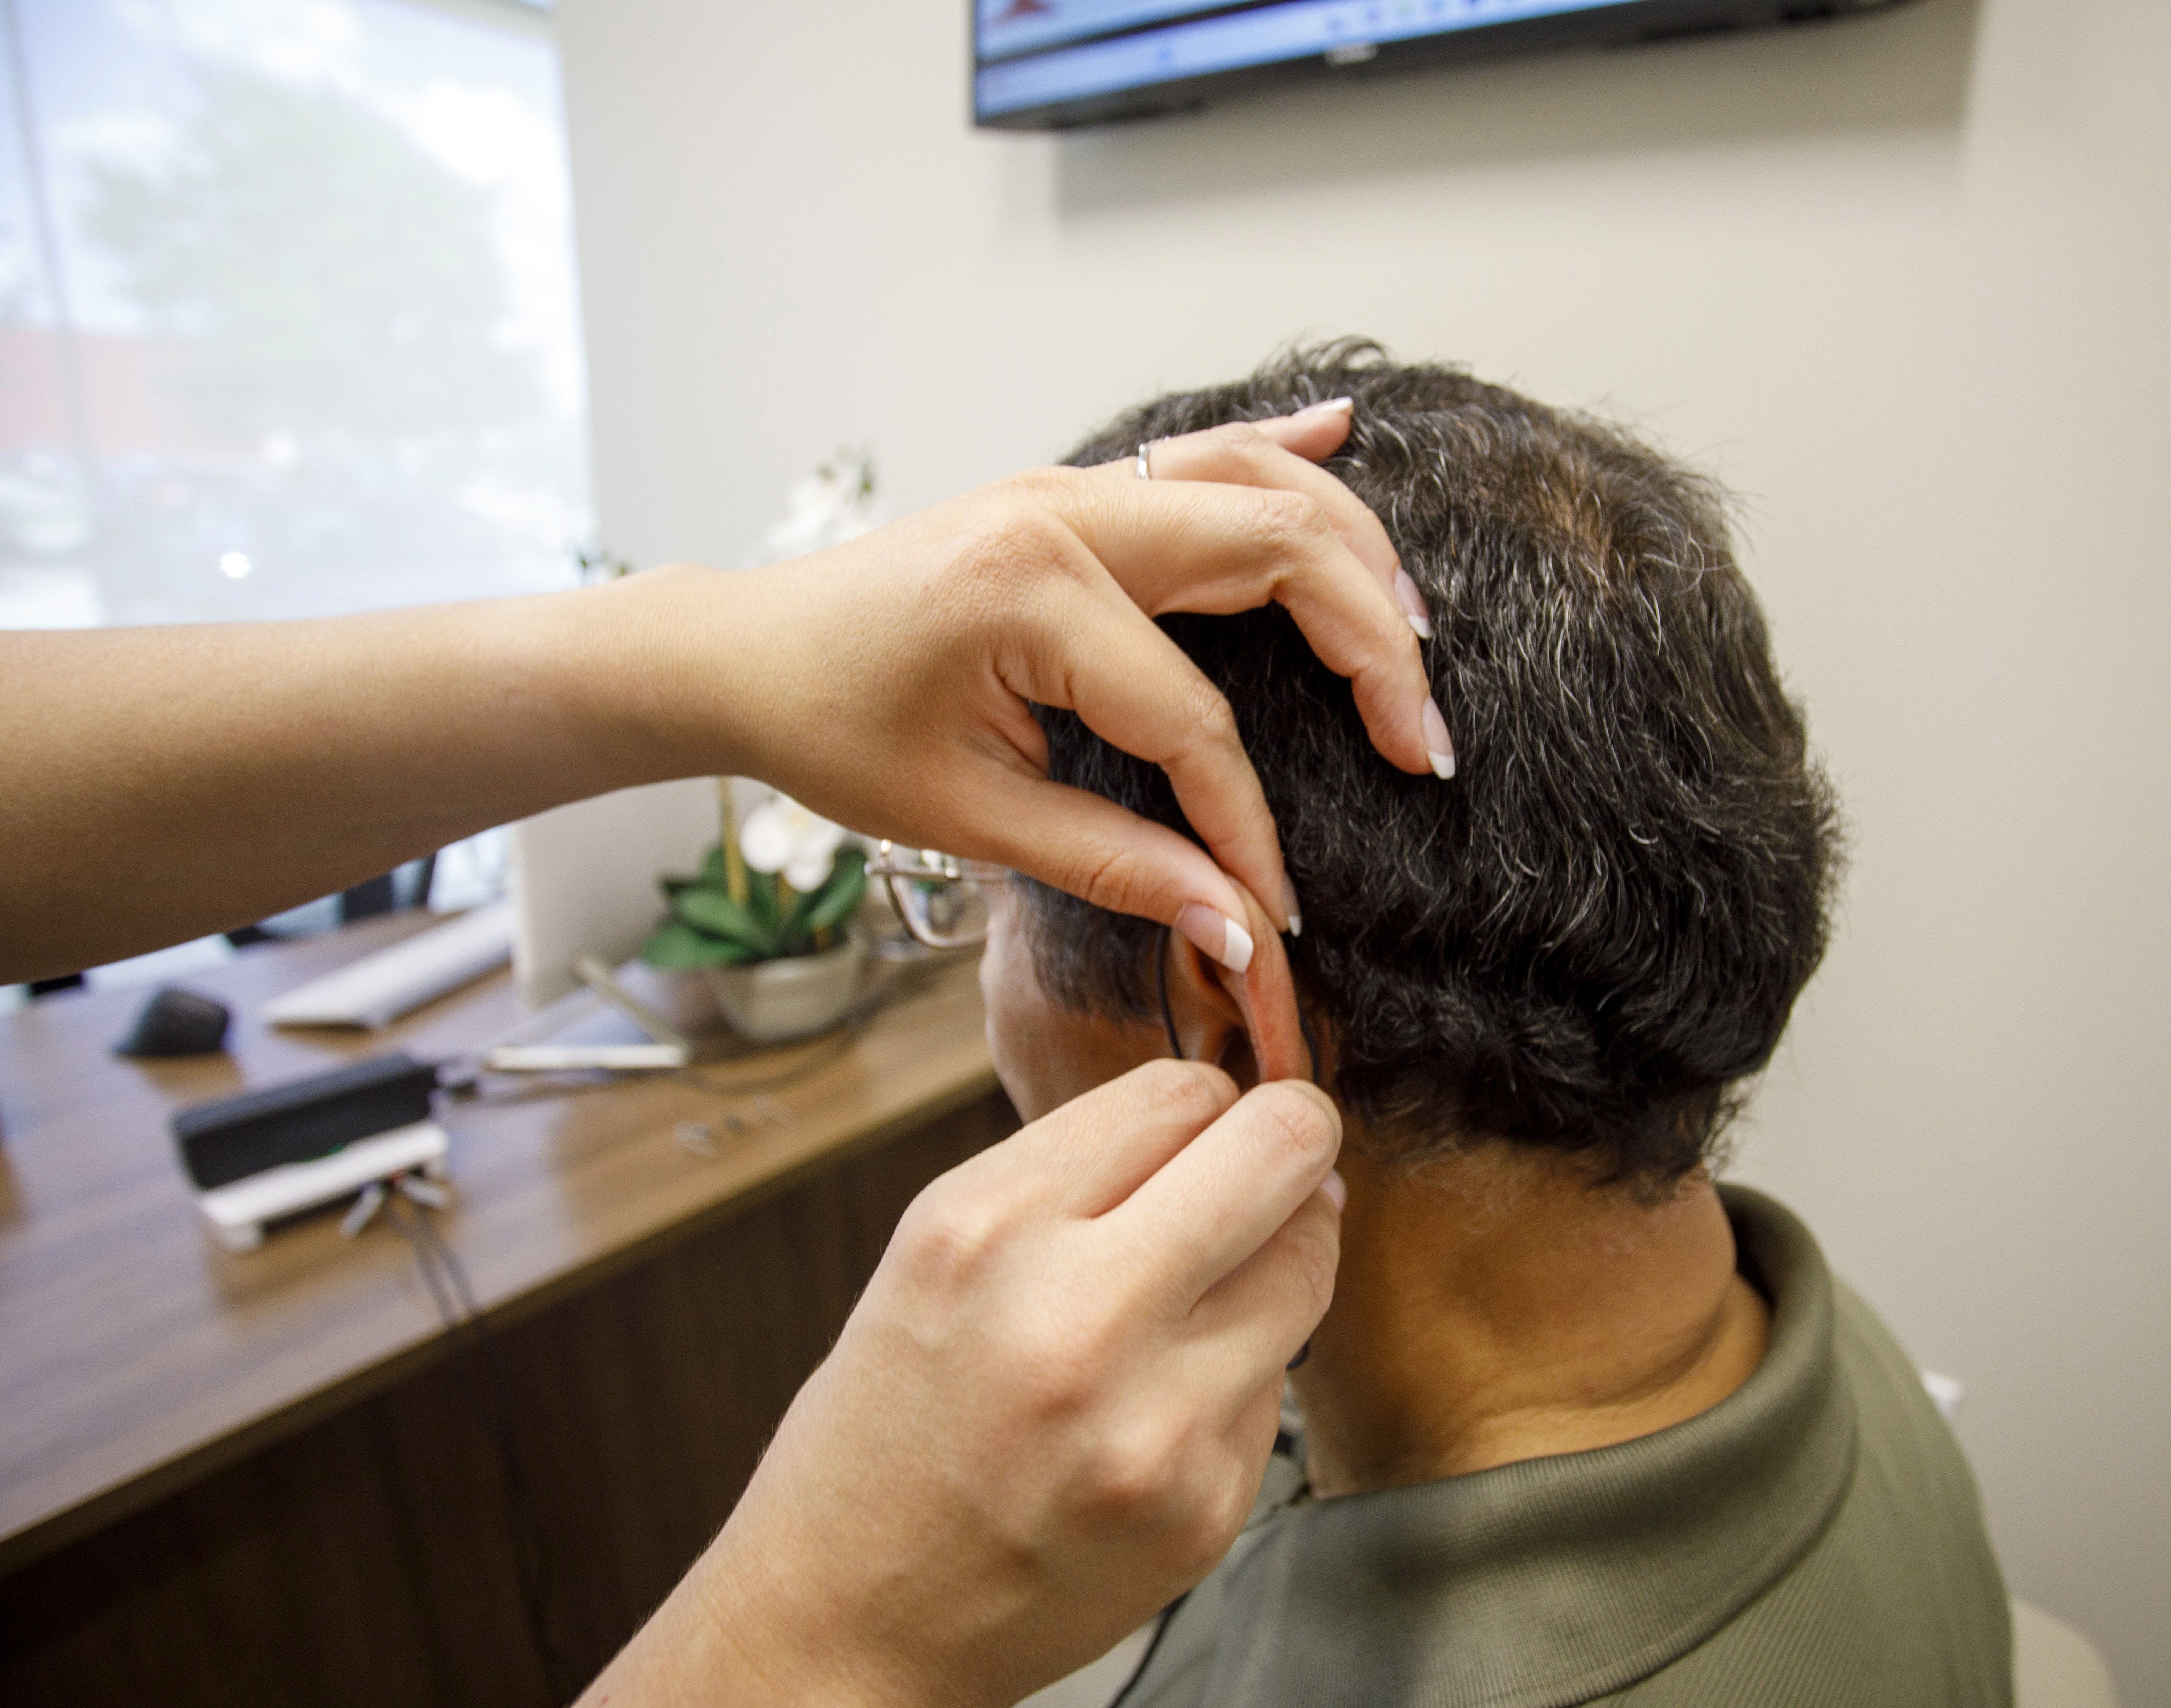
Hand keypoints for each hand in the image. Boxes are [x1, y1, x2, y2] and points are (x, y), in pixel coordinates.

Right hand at [588, 1062, 1345, 1706]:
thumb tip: (1231, 1114)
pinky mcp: (1204, 1506)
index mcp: (987, 1231)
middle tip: (1280, 1158)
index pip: (1180, 1094)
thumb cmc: (889, 1427)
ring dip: (1275, 1259)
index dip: (1205, 1101)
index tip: (1203, 1126)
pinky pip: (1275, 1387)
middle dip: (1292, 1139)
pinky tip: (1159, 1407)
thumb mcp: (939, 1252)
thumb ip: (1080, 1171)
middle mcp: (1074, 1320)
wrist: (851, 1620)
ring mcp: (1152, 1425)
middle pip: (1279, 1153)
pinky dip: (1234, 1378)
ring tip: (1205, 1292)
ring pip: (1307, 1266)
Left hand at [665, 399, 1441, 960]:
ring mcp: (1068, 482)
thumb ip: (1117, 866)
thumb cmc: (836, 732)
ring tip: (1413, 635)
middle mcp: (1063, 514)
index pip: (1196, 721)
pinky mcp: (1068, 485)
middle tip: (1423, 740)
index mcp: (1032, 595)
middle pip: (1274, 551)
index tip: (1276, 906)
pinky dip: (1279, 444)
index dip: (1248, 823)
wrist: (747, 652)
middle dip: (1369, 647)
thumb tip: (1238, 927)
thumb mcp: (971, 818)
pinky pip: (1198, 448)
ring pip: (1254, 483)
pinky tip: (1343, 432)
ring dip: (1348, 551)